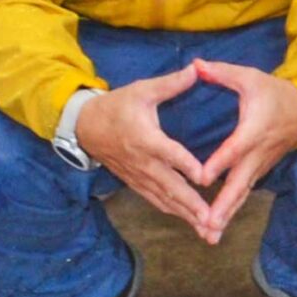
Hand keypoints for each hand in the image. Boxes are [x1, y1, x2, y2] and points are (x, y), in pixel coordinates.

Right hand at [76, 66, 214, 238]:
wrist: (85, 127)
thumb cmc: (117, 106)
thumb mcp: (142, 90)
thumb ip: (171, 83)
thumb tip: (197, 68)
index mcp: (146, 138)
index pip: (169, 154)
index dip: (186, 165)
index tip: (205, 178)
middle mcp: (143, 162)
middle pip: (169, 186)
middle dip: (191, 205)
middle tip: (211, 219)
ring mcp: (138, 176)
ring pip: (164, 199)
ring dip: (185, 215)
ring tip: (206, 229)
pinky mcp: (135, 182)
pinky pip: (155, 200)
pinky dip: (172, 211)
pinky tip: (189, 221)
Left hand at [190, 59, 296, 242]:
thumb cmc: (273, 92)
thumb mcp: (249, 77)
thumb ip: (221, 73)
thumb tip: (195, 65)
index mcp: (253, 129)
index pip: (234, 149)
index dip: (219, 163)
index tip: (202, 179)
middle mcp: (257, 153)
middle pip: (239, 183)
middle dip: (223, 205)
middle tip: (208, 224)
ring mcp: (260, 165)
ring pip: (242, 194)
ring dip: (227, 216)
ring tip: (210, 236)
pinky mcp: (259, 171)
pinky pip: (243, 193)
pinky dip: (231, 211)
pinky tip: (216, 227)